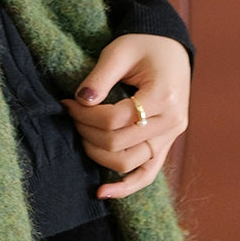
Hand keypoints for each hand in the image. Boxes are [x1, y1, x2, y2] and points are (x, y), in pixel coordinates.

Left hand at [61, 34, 191, 199]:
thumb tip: (80, 101)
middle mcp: (172, 122)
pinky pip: (147, 175)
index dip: (84, 114)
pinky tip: (102, 193)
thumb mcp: (119, 51)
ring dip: (97, 154)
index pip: (114, 119)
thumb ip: (100, 76)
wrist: (170, 50)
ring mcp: (171, 138)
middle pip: (118, 143)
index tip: (67, 102)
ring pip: (129, 163)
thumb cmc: (143, 46)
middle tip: (70, 114)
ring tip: (80, 135)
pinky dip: (126, 187)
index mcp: (163, 97)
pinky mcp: (165, 146)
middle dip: (86, 131)